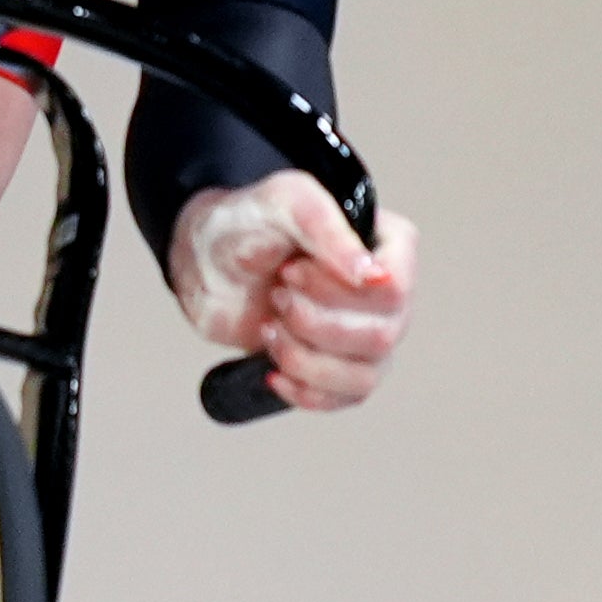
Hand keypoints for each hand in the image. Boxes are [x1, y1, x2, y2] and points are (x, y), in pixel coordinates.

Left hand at [167, 171, 417, 413]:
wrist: (208, 263)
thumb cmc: (249, 222)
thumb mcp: (283, 202)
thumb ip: (328, 230)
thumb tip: (374, 276)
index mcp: (389, 244)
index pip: (393, 288)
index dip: (335, 290)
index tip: (290, 271)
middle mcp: (390, 293)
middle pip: (381, 335)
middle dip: (312, 322)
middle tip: (275, 294)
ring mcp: (369, 334)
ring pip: (365, 375)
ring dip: (305, 358)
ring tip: (269, 328)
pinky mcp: (342, 367)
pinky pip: (344, 399)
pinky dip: (303, 390)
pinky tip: (272, 369)